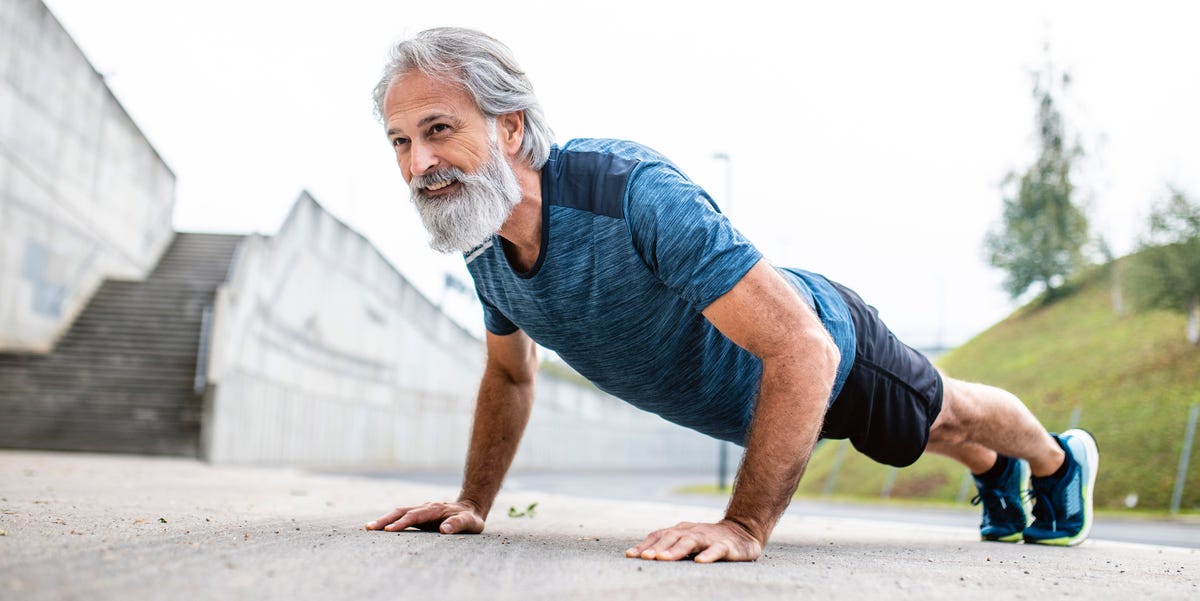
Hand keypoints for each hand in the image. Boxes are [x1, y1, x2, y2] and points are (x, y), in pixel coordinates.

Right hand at [364, 501, 484, 534]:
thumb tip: (443, 529)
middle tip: (369, 528)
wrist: (471, 508)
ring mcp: (421, 510)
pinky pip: (402, 517)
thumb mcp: (470, 522)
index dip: (401, 523)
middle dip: (385, 519)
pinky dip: (390, 521)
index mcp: (435, 509)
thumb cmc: (470, 518)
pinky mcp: (419, 516)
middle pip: (401, 511)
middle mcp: (425, 507)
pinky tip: (379, 528)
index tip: (388, 530)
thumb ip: (458, 524)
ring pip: (399, 512)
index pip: (414, 516)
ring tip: (369, 528)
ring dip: (384, 519)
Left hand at [625, 519, 762, 562]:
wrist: (743, 530)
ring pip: (691, 541)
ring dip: (676, 550)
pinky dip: (708, 555)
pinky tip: (700, 562)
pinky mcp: (726, 545)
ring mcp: (709, 537)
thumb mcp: (687, 540)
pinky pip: (716, 549)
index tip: (630, 555)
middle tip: (645, 558)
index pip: (659, 535)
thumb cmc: (709, 539)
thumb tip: (643, 556)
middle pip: (672, 536)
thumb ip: (670, 546)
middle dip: (657, 547)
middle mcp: (692, 531)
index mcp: (681, 530)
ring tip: (663, 558)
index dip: (645, 544)